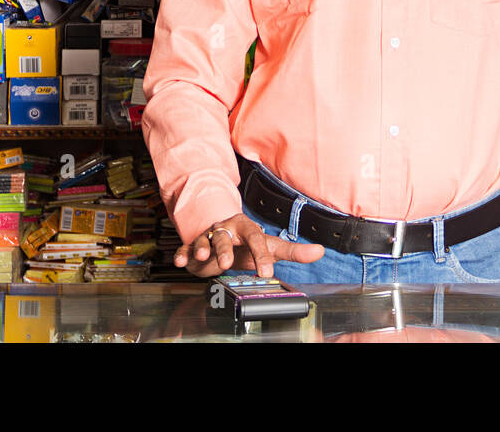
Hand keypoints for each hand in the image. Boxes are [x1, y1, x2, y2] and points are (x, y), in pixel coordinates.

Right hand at [174, 212, 324, 277]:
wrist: (220, 239)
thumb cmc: (245, 244)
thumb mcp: (268, 246)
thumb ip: (292, 251)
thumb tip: (320, 251)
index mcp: (246, 227)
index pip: (256, 238)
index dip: (261, 255)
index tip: (266, 272)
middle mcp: (226, 229)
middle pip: (225, 236)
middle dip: (225, 249)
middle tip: (226, 262)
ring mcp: (209, 237)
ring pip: (206, 240)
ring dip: (205, 248)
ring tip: (204, 257)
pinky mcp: (193, 246)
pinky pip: (186, 248)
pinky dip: (182, 254)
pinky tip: (180, 261)